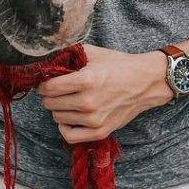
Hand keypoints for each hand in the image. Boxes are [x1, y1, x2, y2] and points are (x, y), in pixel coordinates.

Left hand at [36, 44, 173, 143]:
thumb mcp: (93, 53)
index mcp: (85, 80)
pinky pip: (70, 136)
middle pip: (50, 103)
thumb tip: (47, 60)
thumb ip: (69, 54)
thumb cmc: (118, 65)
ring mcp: (94, 120)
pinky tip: (68, 117)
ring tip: (65, 99)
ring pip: (58, 118)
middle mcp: (88, 102)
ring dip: (57, 108)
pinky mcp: (100, 131)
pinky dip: (64, 127)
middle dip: (48, 95)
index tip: (45, 81)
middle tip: (55, 89)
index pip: (49, 87)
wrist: (145, 82)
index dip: (43, 83)